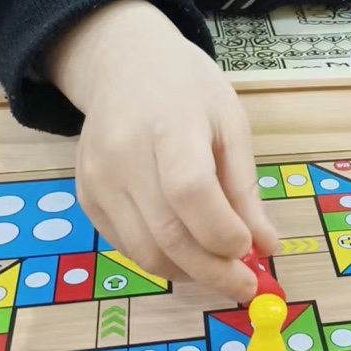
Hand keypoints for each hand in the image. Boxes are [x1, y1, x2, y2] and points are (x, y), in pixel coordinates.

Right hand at [47, 0, 274, 301]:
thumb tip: (265, 246)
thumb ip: (244, 187)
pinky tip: (186, 252)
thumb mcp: (230, 123)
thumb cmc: (188, 90)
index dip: (221, 231)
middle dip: (212, 271)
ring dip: (188, 272)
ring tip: (219, 271)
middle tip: (245, 286)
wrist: (123, 64)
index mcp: (168, 125)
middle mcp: (123, 155)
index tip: (250, 248)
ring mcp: (97, 179)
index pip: (189, 191)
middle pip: (167, 233)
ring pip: (144, 251)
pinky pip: (125, 245)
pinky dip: (161, 259)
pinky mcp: (85, 196)